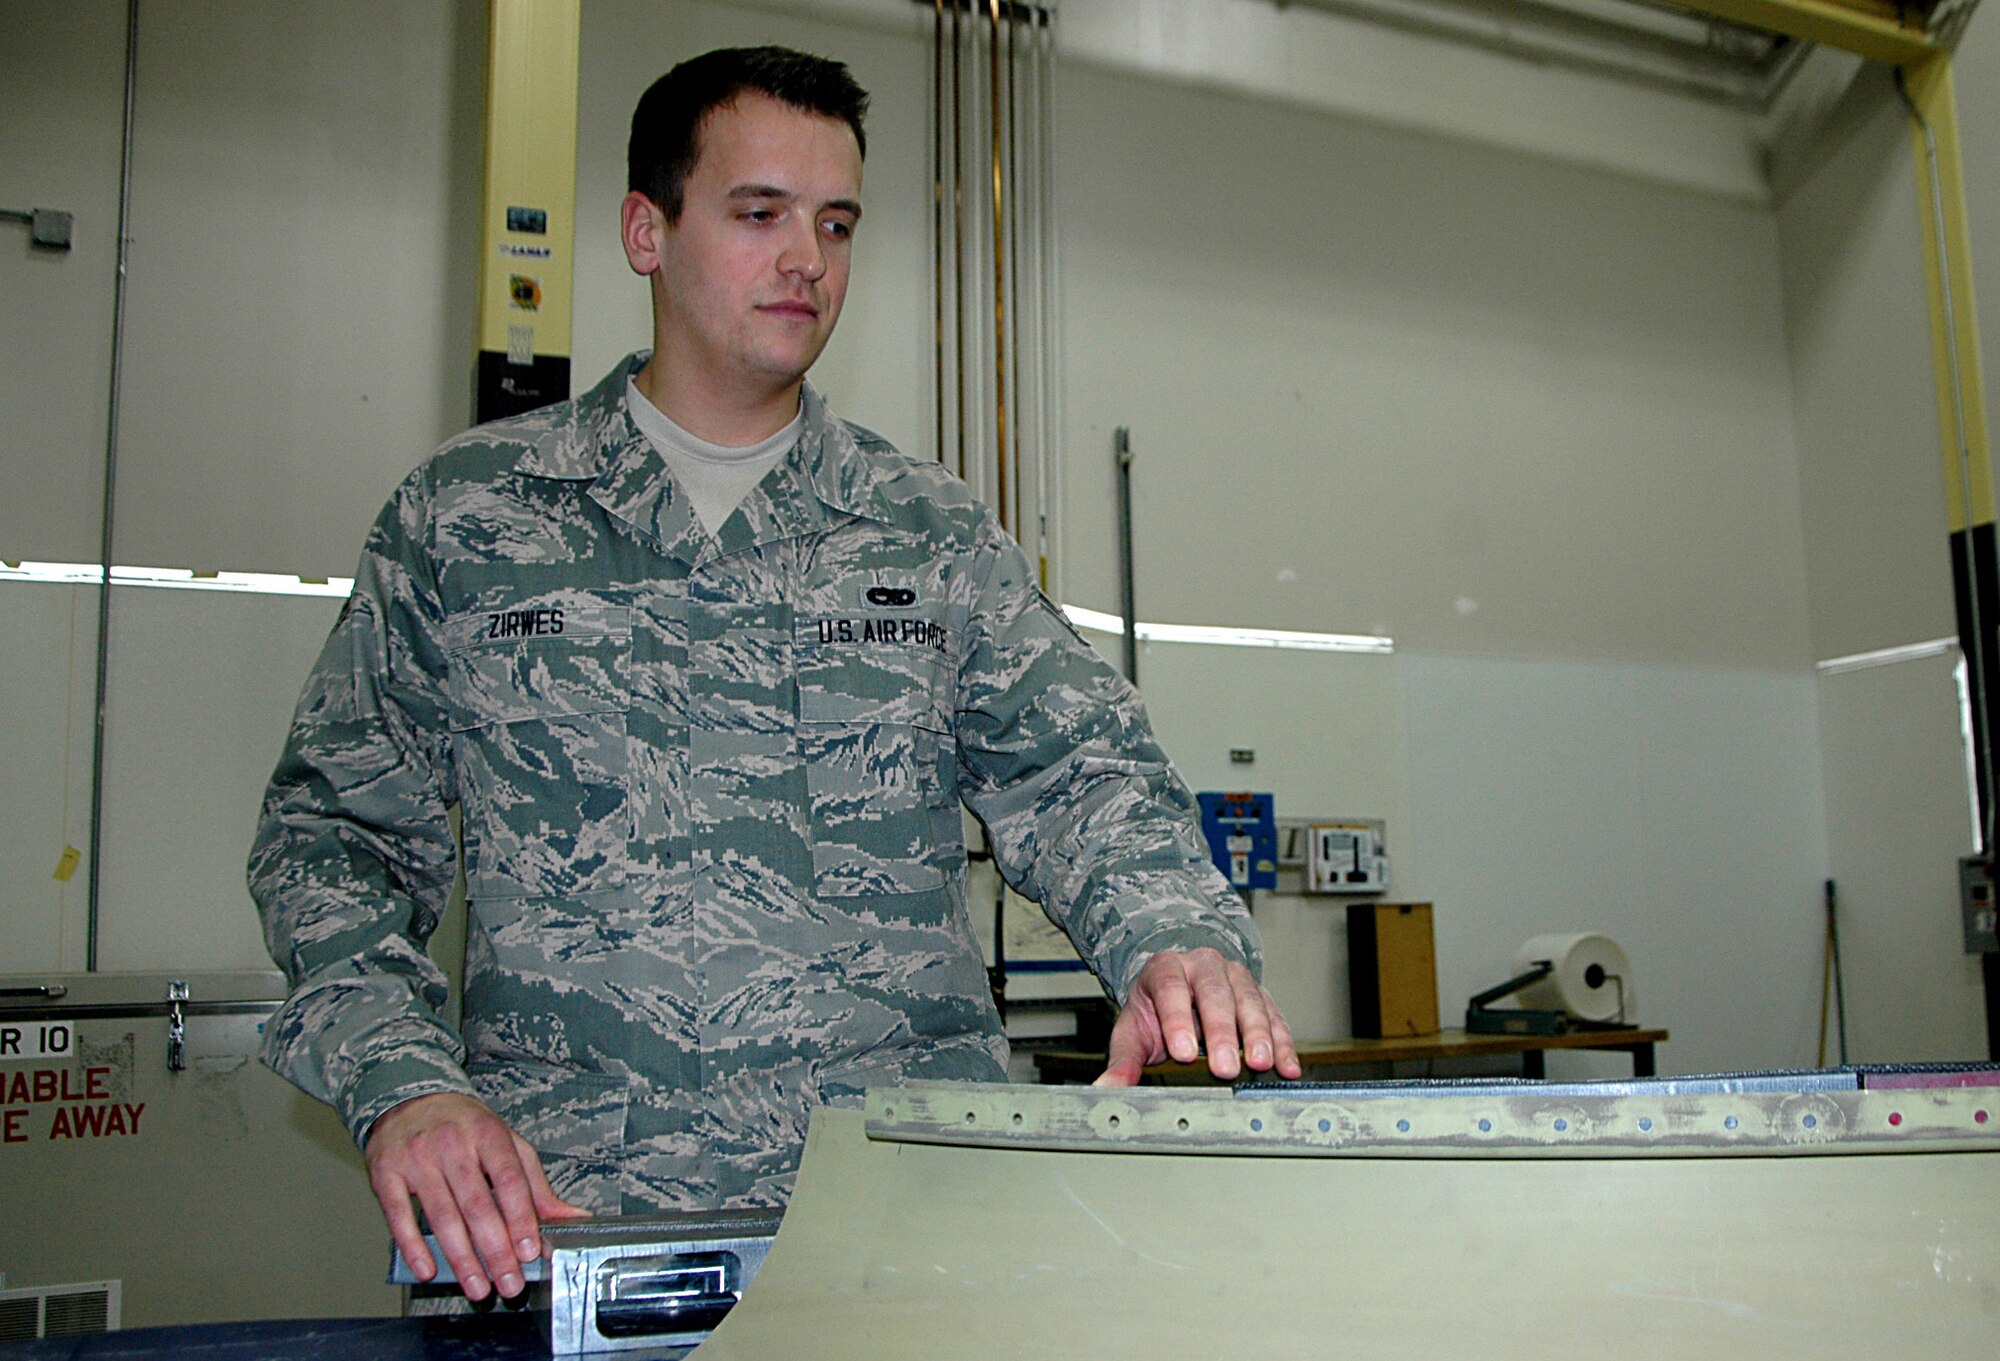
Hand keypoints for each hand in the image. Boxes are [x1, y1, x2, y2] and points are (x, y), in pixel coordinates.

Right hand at [365, 1092, 587, 1301]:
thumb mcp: (507, 1144)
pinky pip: (399, 1215)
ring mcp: (417, 1158)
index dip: (521, 1218)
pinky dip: (413, 1247)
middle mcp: (453, 1144)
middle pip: (477, 1205)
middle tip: (509, 1283)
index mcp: (488, 1134)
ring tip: (477, 1287)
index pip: (509, 1180)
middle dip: (495, 1250)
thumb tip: (574, 1218)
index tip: (530, 1251)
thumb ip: (536, 1186)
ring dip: (461, 1258)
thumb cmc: (465, 1128)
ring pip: (442, 1216)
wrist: (410, 1100)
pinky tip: (429, 1270)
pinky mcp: (385, 1172)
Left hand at [1094, 947, 1301, 1086]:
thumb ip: (1123, 1060)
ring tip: (1260, 1064)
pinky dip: (1282, 1042)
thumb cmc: (1154, 1010)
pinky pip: (1274, 1015)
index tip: (1183, 1053)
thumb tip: (1108, 1088)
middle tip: (1225, 1067)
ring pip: (1250, 1000)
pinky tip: (1286, 1066)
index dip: (1177, 1021)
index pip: (1171, 990)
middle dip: (1221, 1032)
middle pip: (1214, 994)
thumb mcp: (1132, 1031)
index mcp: (1165, 968)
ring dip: (1257, 1035)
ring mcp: (1235, 976)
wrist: (1177, 986)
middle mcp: (1203, 966)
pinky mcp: (1260, 993)